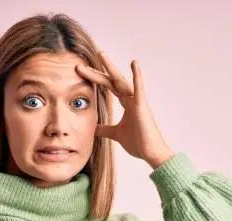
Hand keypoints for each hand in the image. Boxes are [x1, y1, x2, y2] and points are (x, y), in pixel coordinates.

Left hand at [76, 51, 174, 168]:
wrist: (151, 153)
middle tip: (81, 65)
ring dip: (111, 68)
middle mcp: (132, 99)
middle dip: (97, 72)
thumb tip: (93, 128)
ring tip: (101, 55)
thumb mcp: (115, 134)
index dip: (95, 79)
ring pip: (121, 81)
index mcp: (127, 104)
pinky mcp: (143, 106)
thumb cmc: (138, 143)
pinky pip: (139, 89)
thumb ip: (105, 129)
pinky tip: (134, 63)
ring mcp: (138, 101)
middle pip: (111, 81)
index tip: (81, 72)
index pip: (108, 87)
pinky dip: (137, 76)